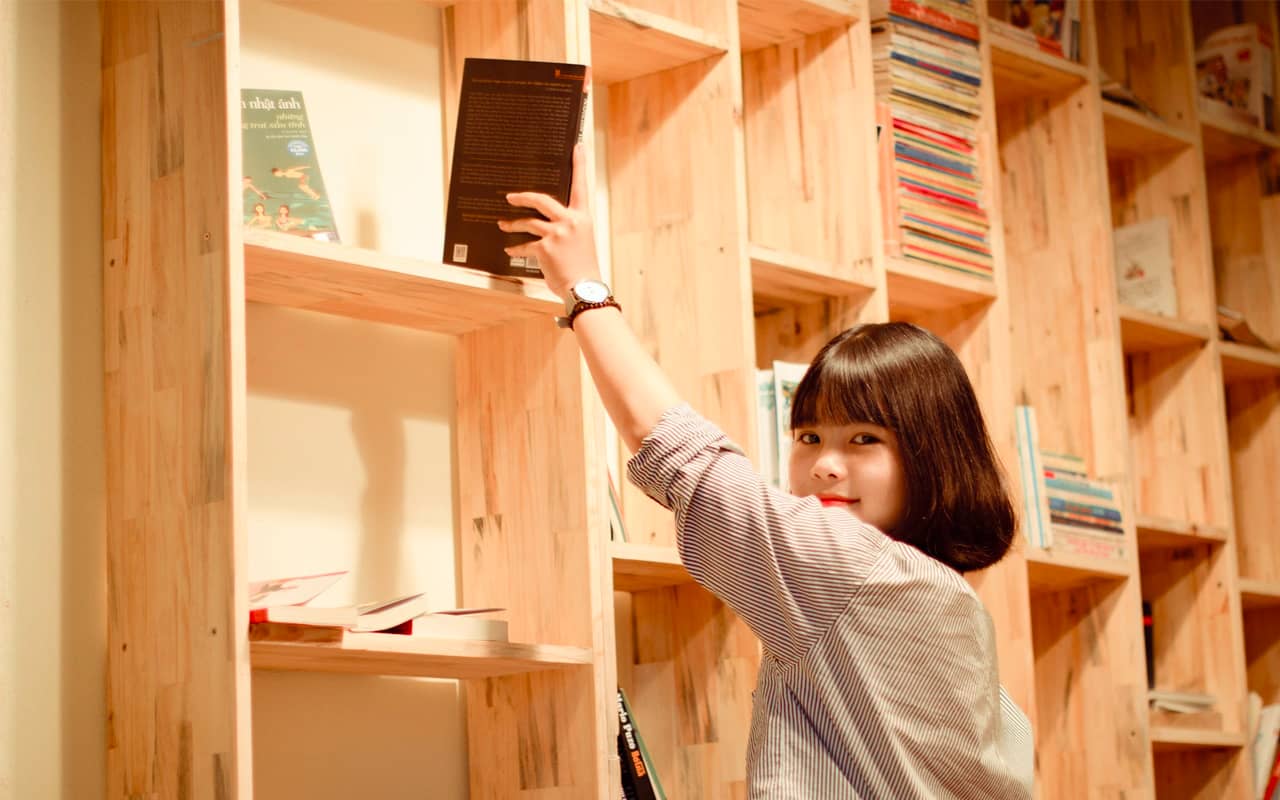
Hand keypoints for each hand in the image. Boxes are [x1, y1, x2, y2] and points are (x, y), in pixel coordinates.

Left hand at [501, 143, 600, 298]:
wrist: (584, 289)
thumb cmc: (584, 268)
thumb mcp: (582, 242)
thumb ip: (567, 229)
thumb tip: (546, 224)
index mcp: (582, 218)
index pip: (581, 185)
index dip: (579, 164)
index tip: (577, 146)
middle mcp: (570, 221)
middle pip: (541, 199)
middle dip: (522, 197)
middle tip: (510, 196)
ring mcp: (557, 234)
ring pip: (528, 222)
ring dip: (512, 224)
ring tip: (503, 224)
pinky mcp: (545, 248)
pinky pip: (525, 245)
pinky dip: (516, 248)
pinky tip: (509, 250)